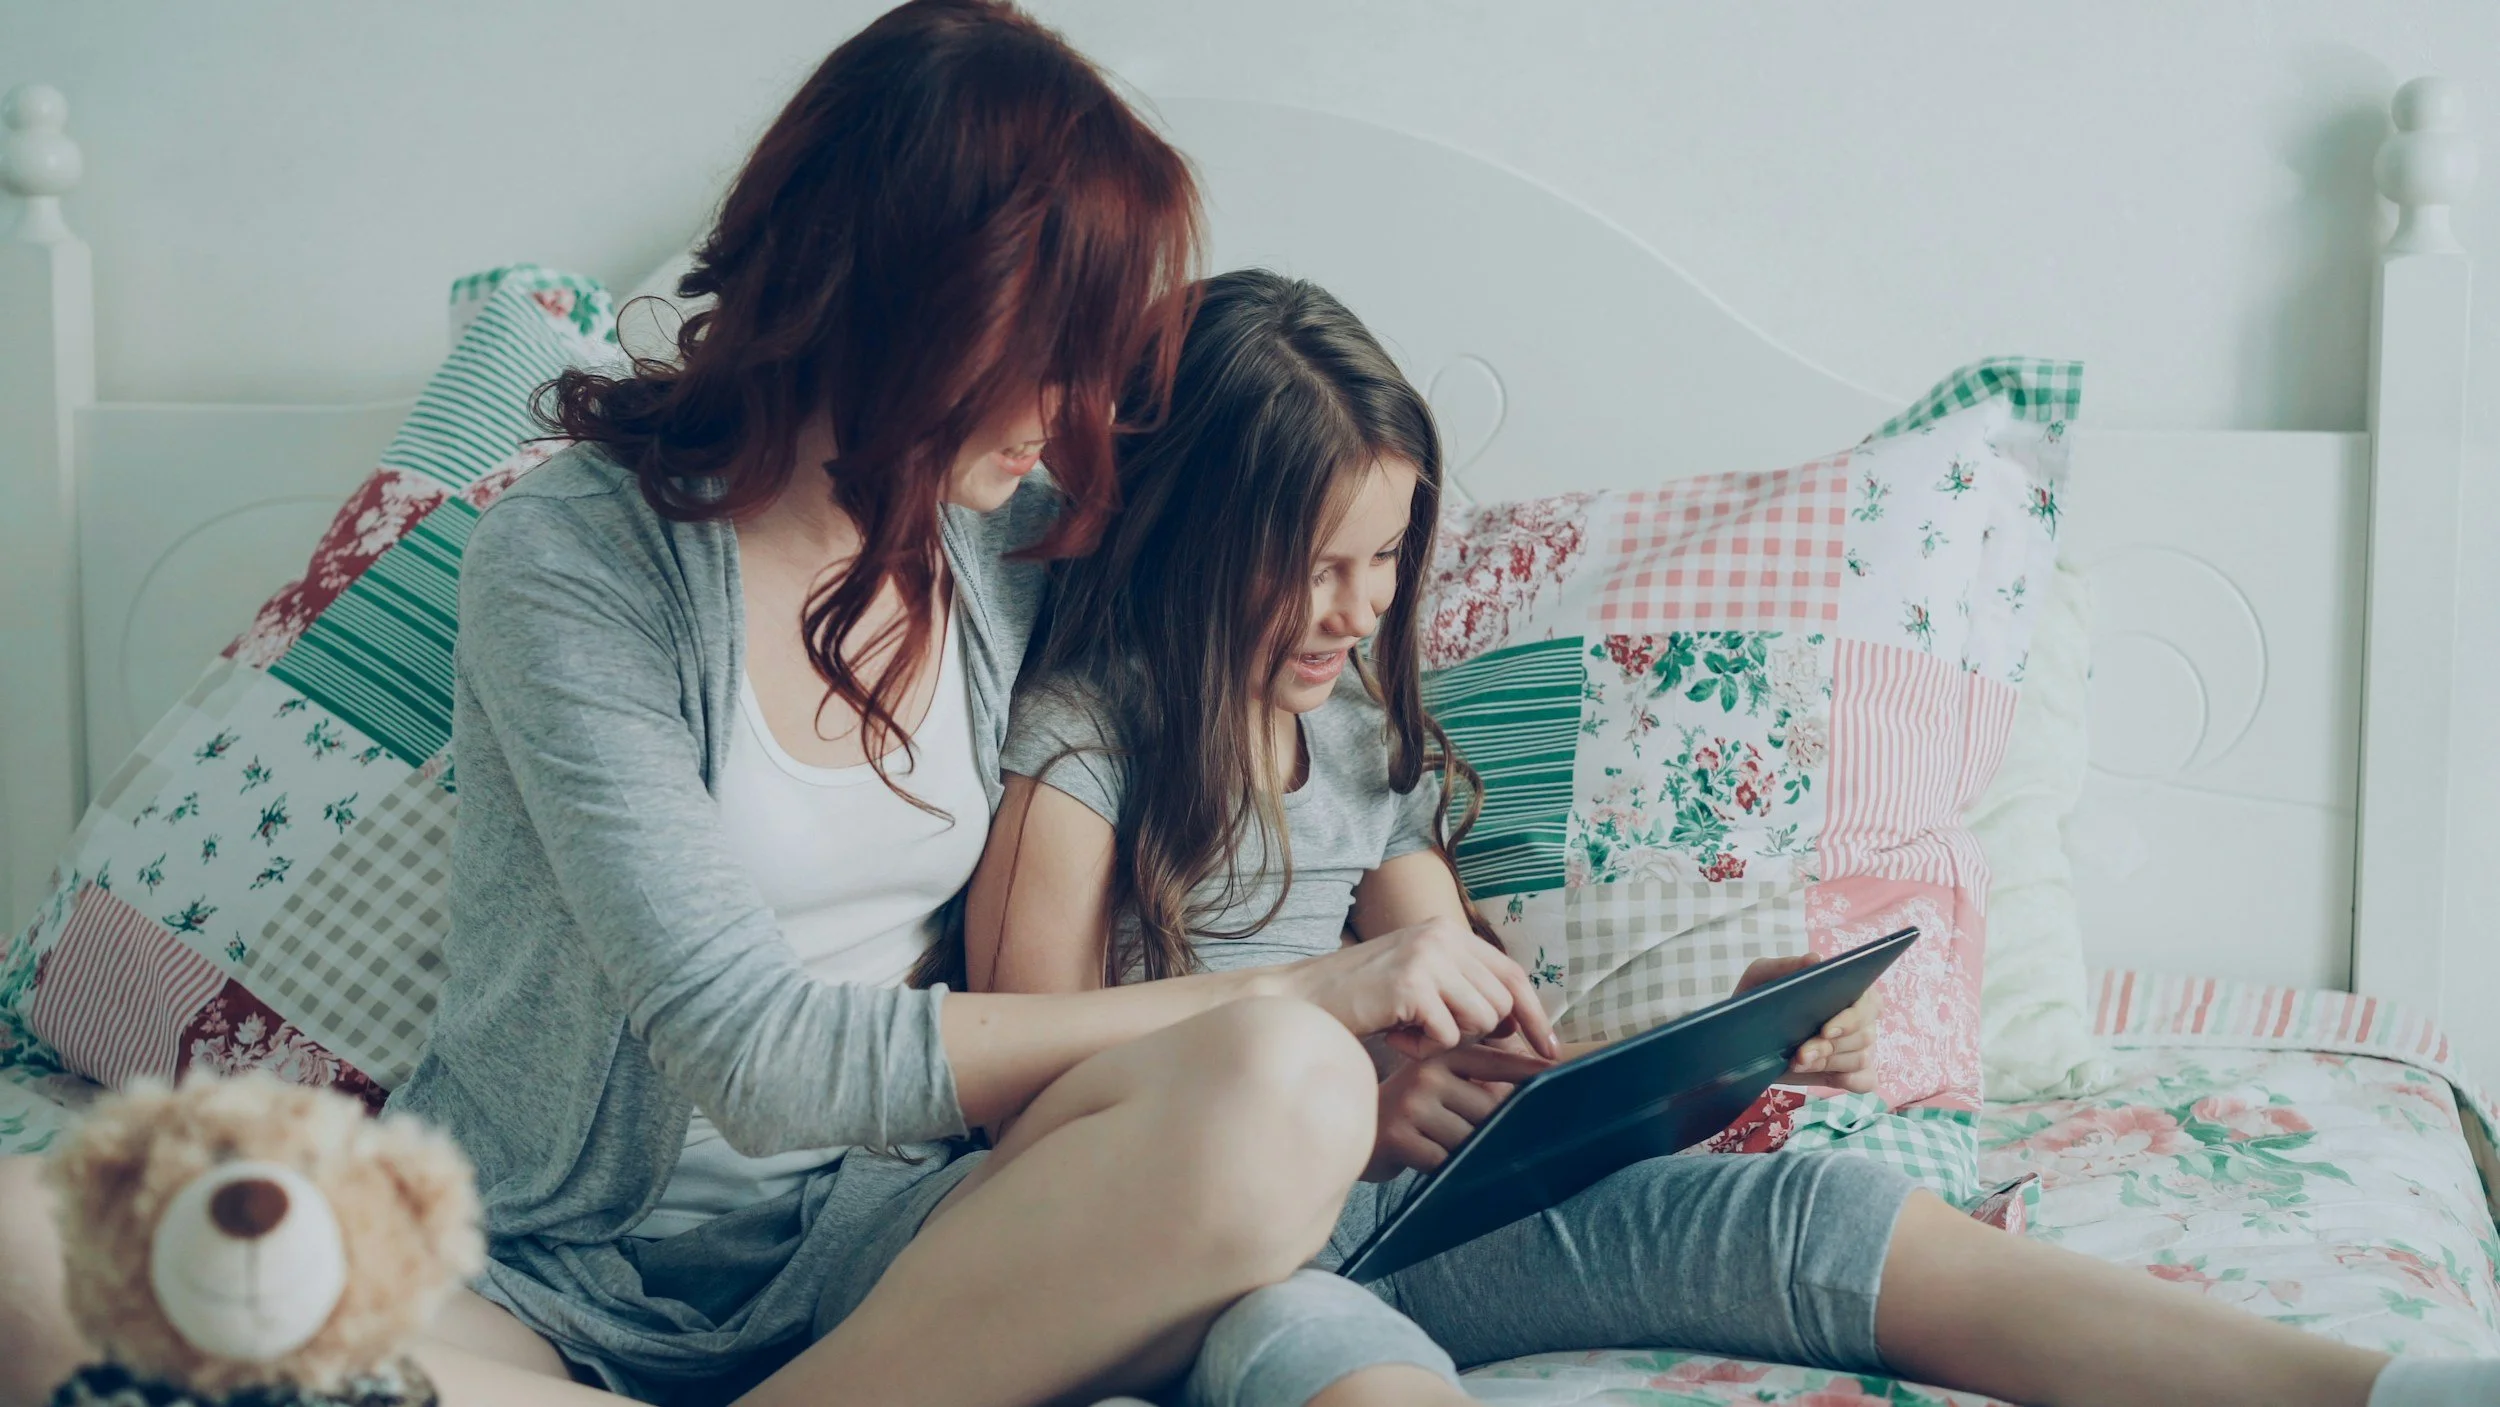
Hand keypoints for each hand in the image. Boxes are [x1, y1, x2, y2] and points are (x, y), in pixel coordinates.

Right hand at [1283, 916, 1558, 1060]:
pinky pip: (1448, 1035)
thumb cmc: (1362, 998)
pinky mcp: (1411, 984)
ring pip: (1482, 1020)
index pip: (1512, 973)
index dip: (1535, 1014)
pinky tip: (1394, 1036)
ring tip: (1410, 1033)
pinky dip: (1423, 1048)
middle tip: (1433, 1035)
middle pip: (1501, 1002)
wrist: (1303, 999)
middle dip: (1478, 1033)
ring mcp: (1426, 957)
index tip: (1548, 1049)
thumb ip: (1462, 987)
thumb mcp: (1418, 979)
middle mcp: (1441, 935)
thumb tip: (1516, 1024)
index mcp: (1447, 930)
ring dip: (1448, 1040)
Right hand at [1365, 1043, 1552, 1180]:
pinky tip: (1430, 1162)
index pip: (1501, 1063)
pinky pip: (1444, 1162)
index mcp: (1444, 1056)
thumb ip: (1480, 1082)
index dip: (1534, 1071)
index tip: (1564, 1074)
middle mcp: (1429, 1073)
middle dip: (1495, 1130)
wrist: (1349, 1127)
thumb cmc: (1408, 1110)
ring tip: (1444, 1149)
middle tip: (1485, 1138)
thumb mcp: (1439, 1083)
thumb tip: (1535, 1092)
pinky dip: (1445, 1169)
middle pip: (1490, 1111)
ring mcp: (1412, 1104)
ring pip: (1469, 1140)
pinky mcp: (1398, 1136)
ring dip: (1466, 1154)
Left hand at [1734, 954, 1881, 1094]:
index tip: (1826, 1030)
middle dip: (1830, 1047)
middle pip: (1865, 1035)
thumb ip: (1785, 967)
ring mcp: (1859, 1046)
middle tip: (1800, 1054)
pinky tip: (1822, 1075)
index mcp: (1848, 991)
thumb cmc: (1759, 1000)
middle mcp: (1859, 1018)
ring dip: (1828, 1063)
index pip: (1868, 1003)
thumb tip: (1815, 959)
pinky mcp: (1851, 1072)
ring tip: (1797, 1062)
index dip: (1851, 1018)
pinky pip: (1866, 1080)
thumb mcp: (1761, 978)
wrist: (1744, 1034)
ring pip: (1860, 1058)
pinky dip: (1849, 1080)